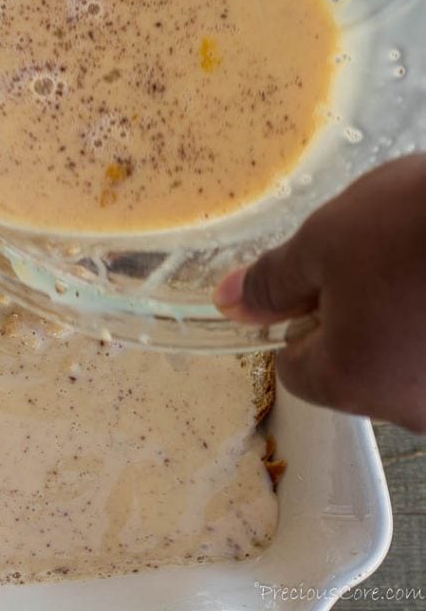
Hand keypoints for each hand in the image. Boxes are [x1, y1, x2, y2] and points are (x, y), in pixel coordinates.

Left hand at [214, 155, 425, 432]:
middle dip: (356, 319)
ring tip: (419, 263)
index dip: (297, 319)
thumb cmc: (414, 225)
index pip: (296, 371)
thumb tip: (228, 303)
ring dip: (405, 322)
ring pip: (409, 364)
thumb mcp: (325, 242)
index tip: (320, 278)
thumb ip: (273, 282)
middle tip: (377, 259)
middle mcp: (410, 410)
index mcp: (352, 383)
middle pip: (358, 372)